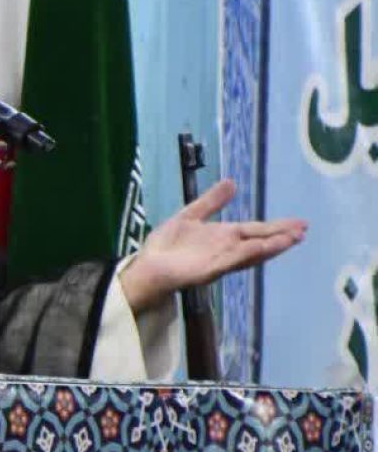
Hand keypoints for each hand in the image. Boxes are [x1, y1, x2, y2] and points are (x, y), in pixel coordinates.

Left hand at [119, 178, 306, 315]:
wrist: (147, 265)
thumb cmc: (166, 245)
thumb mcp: (191, 215)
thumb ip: (212, 201)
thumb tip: (231, 182)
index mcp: (224, 236)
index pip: (256, 230)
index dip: (277, 227)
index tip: (300, 224)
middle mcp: (226, 249)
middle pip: (259, 241)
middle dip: (281, 237)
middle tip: (304, 231)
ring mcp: (219, 260)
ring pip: (251, 252)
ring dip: (271, 246)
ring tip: (292, 239)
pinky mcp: (208, 269)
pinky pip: (231, 260)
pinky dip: (247, 254)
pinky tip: (261, 248)